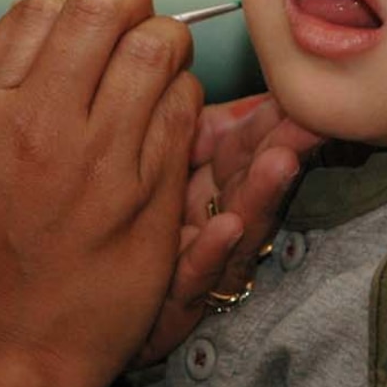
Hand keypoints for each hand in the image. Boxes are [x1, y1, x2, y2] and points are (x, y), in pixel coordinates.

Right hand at [0, 0, 202, 386]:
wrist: (4, 346)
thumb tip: (48, 27)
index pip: (40, 8)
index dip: (75, 4)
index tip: (91, 24)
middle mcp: (39, 122)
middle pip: (101, 10)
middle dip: (129, 2)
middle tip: (137, 22)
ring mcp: (98, 157)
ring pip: (155, 49)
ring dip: (167, 45)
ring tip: (162, 64)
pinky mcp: (147, 193)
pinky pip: (182, 109)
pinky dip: (184, 97)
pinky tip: (172, 114)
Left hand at [134, 93, 323, 365]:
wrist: (77, 319)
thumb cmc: (120, 232)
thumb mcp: (161, 169)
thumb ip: (189, 126)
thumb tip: (199, 67)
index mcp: (207, 183)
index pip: (245, 140)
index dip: (273, 114)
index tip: (300, 83)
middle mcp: (213, 220)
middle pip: (253, 178)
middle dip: (285, 146)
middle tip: (310, 119)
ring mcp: (199, 264)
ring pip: (237, 225)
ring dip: (260, 194)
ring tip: (280, 162)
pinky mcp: (176, 305)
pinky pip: (195, 277)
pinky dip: (212, 253)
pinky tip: (226, 229)